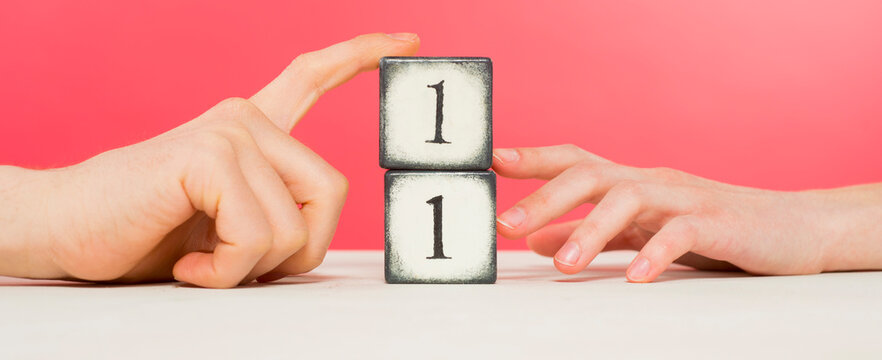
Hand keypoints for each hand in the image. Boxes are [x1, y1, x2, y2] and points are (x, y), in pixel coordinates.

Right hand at [0, 33, 419, 287]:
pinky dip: (225, 269)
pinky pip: (256, 235)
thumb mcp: (226, 225)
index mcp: (251, 129)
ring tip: (203, 260)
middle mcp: (245, 119)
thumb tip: (314, 238)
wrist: (64, 229)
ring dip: (250, 268)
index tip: (408, 43)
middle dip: (300, 250)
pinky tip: (188, 261)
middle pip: (333, 192)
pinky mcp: (207, 153)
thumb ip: (272, 214)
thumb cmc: (146, 232)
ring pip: (295, 226)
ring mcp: (229, 130)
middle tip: (242, 264)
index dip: (363, 57)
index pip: (314, 77)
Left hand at [493, 144, 881, 281]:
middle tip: (504, 225)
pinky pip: (682, 233)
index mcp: (630, 182)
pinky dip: (656, 254)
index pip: (574, 160)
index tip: (488, 161)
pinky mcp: (718, 222)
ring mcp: (685, 198)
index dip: (531, 158)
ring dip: (591, 230)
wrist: (792, 229)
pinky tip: (635, 278)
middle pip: (591, 173)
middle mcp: (652, 181)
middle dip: (545, 197)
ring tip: (562, 265)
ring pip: (631, 197)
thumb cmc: (709, 227)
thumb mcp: (640, 230)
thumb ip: (589, 233)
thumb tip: (530, 240)